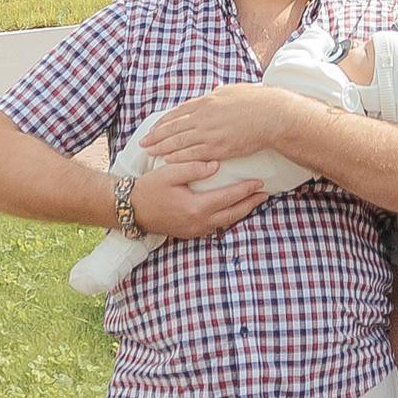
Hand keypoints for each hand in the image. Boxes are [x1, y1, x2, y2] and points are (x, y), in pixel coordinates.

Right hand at [127, 153, 269, 239]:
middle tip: (265, 194)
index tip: (259, 182)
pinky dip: (228, 217)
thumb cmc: (149, 189)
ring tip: (254, 201)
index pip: (228, 197)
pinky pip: (215, 226)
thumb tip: (216, 165)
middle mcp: (198, 222)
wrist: (131, 209)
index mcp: (195, 207)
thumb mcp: (169, 173)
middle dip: (250, 204)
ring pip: (225, 222)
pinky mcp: (190, 232)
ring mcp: (194, 230)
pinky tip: (233, 209)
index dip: (245, 190)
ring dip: (241, 212)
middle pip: (232, 214)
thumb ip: (193, 168)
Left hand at [144, 82, 296, 159]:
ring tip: (150, 153)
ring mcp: (209, 133)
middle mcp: (203, 117)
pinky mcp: (217, 148)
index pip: (178, 113)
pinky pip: (193, 154)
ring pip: (178, 142)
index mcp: (206, 102)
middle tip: (143, 143)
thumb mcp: (233, 90)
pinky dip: (178, 157)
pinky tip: (168, 160)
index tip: (154, 128)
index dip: (163, 122)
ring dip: (162, 148)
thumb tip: (214, 90)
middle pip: (173, 128)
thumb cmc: (256, 101)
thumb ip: (220, 92)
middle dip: (156, 136)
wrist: (270, 115)